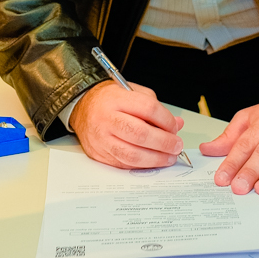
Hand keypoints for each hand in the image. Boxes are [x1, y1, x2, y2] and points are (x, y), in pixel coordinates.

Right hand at [69, 80, 185, 167]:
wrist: (82, 108)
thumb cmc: (109, 100)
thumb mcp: (132, 93)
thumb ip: (155, 107)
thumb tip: (176, 125)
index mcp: (116, 99)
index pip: (148, 109)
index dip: (166, 120)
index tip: (174, 127)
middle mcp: (107, 119)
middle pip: (140, 134)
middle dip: (164, 143)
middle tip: (176, 146)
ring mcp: (101, 138)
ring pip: (132, 154)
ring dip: (156, 159)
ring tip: (169, 157)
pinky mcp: (99, 154)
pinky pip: (124, 164)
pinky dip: (142, 165)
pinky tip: (152, 161)